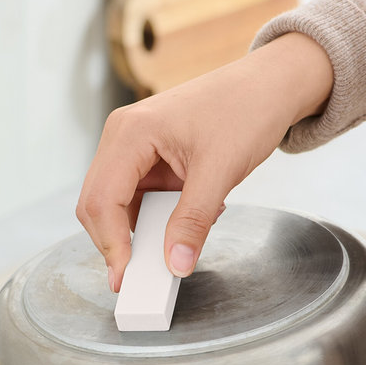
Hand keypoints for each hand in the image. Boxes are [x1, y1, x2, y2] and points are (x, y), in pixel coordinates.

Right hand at [76, 33, 332, 291]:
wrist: (269, 86)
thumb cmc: (245, 109)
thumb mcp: (220, 171)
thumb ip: (193, 221)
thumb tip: (176, 264)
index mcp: (130, 133)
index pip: (101, 200)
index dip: (111, 244)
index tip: (127, 278)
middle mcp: (121, 138)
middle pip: (96, 205)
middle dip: (117, 242)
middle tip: (142, 276)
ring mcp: (131, 148)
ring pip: (114, 206)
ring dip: (138, 231)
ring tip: (176, 238)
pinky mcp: (145, 159)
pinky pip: (135, 200)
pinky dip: (154, 219)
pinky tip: (185, 217)